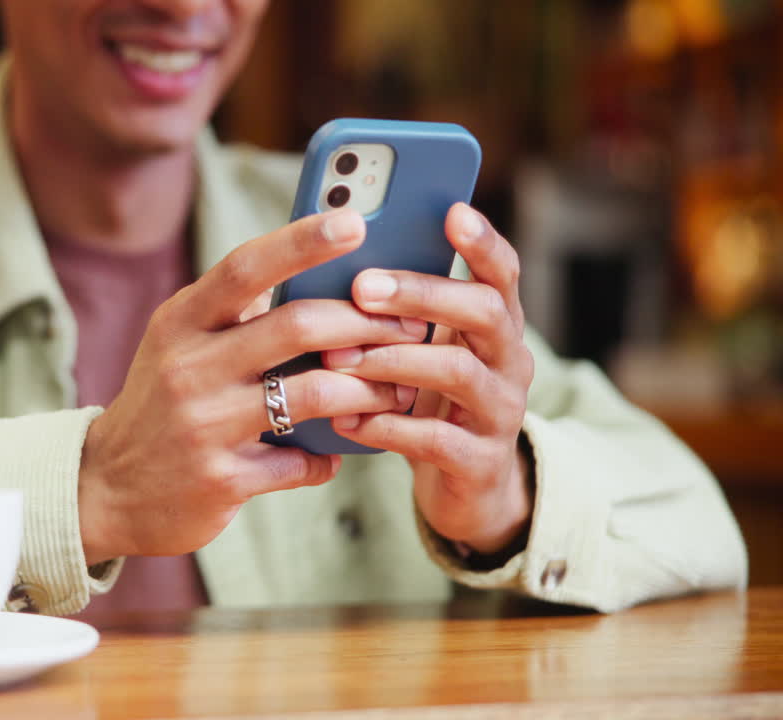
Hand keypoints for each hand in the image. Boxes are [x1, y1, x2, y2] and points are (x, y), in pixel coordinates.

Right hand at [79, 210, 425, 564]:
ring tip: (398, 389)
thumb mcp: (181, 344)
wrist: (105, 489)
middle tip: (412, 323)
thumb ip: (239, 314)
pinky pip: (302, 461)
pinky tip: (340, 450)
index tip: (356, 222)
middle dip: (366, 322)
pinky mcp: (221, 479)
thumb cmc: (163, 401)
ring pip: (315, 395)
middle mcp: (187, 367)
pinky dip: (332, 455)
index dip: (304, 241)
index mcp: (180, 322)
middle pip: (296, 326)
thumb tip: (327, 278)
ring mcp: (204, 426)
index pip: (246, 268)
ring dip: (370, 390)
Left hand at [323, 203, 534, 553]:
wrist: (467, 486)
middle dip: (422, 294)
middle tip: (362, 286)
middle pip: (484, 311)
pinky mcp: (479, 463)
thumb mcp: (424, 348)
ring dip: (394, 360)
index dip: (482, 242)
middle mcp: (509, 361)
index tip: (451, 211)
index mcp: (495, 324)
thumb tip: (330, 261)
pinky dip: (387, 426)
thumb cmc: (430, 399)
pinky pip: (435, 439)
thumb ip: (398, 311)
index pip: (502, 272)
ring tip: (341, 358)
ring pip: (458, 373)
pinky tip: (346, 419)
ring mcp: (500, 412)